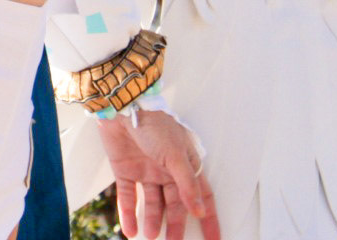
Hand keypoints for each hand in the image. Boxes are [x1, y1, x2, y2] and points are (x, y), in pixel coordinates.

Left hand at [95, 108, 219, 239]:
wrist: (123, 108)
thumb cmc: (154, 123)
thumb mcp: (176, 154)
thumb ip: (187, 184)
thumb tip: (199, 210)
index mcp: (185, 164)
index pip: (201, 196)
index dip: (208, 217)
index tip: (213, 238)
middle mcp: (167, 170)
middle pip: (175, 204)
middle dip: (176, 225)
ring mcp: (146, 171)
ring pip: (152, 203)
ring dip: (152, 220)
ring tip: (150, 236)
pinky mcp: (126, 171)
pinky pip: (128, 196)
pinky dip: (128, 213)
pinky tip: (130, 229)